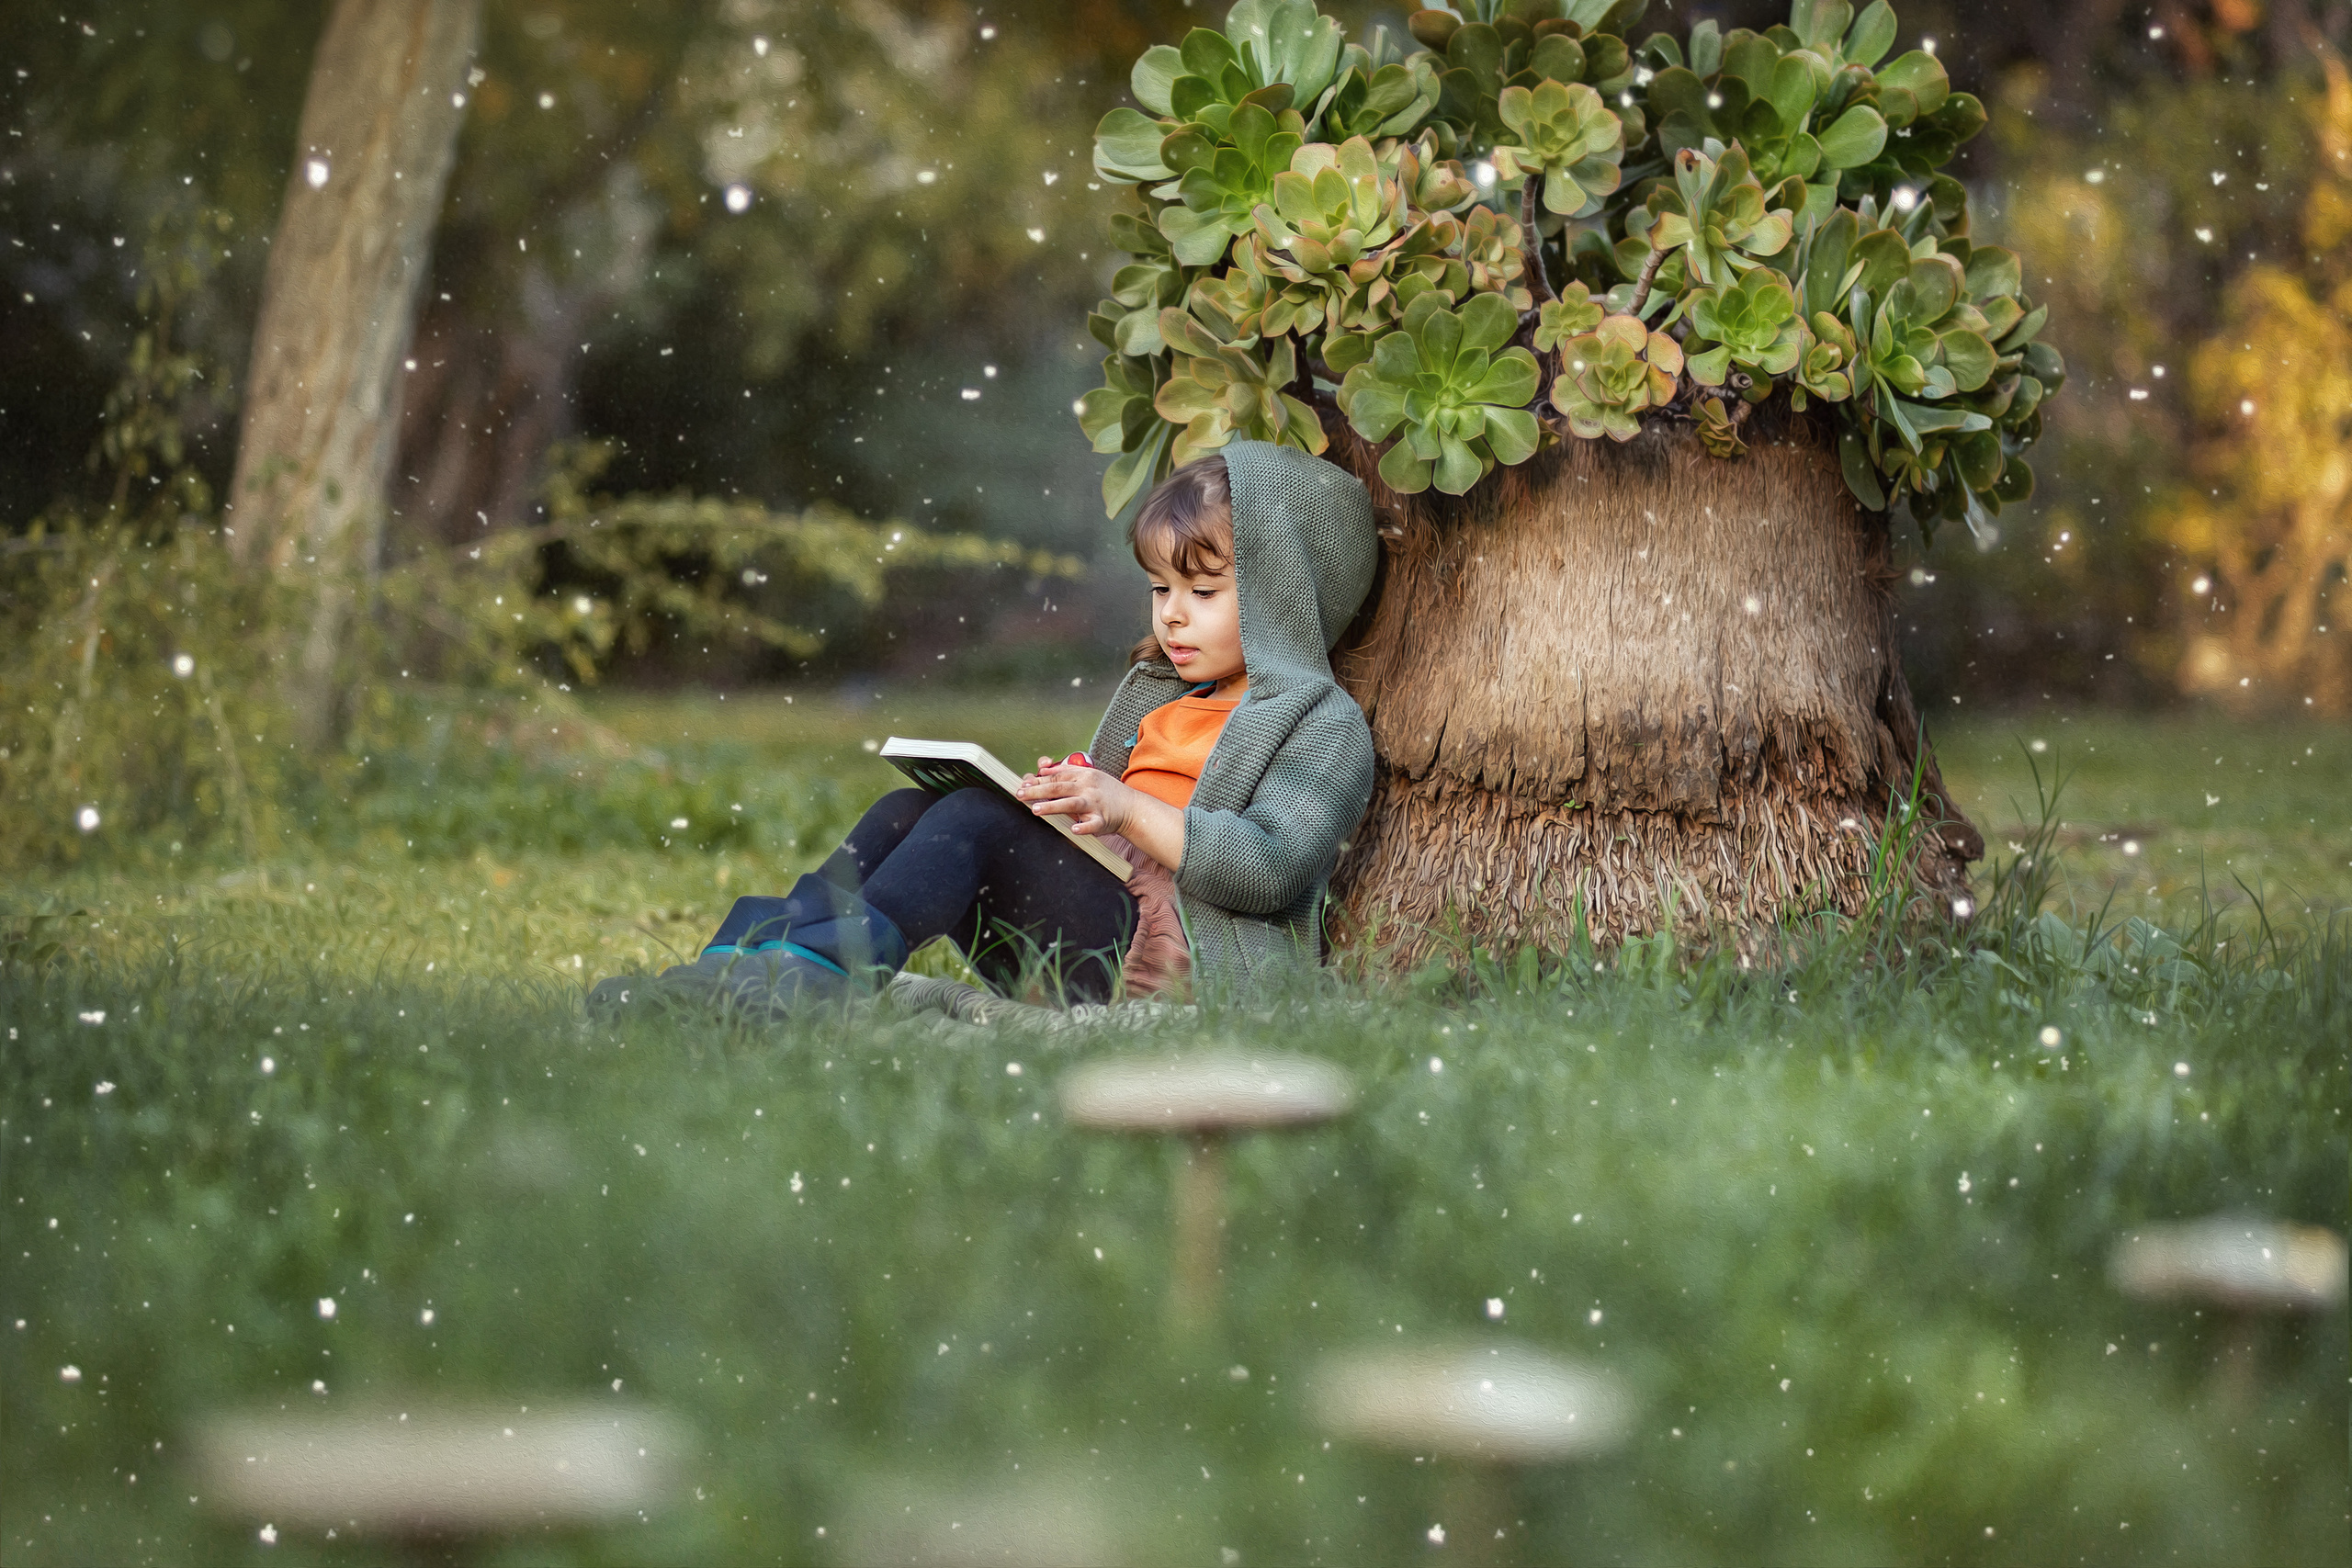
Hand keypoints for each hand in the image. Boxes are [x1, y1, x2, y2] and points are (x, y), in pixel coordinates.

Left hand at [1016, 758, 1132, 836]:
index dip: (1038, 780)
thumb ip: (1065, 772)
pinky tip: (1074, 830)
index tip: (1023, 783)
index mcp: (1083, 776)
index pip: (1057, 776)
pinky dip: (1084, 827)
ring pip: (1071, 804)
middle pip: (1059, 787)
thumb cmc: (1106, 792)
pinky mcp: (1103, 820)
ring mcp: (1095, 804)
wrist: (1132, 807)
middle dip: (1038, 790)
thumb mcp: (1088, 775)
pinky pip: (1092, 824)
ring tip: (1036, 809)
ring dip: (1053, 806)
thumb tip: (1042, 769)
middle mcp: (1088, 788)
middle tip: (1020, 794)